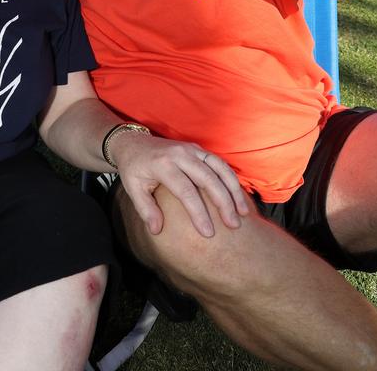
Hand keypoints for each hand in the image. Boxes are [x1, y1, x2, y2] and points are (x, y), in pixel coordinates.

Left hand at [110, 132, 249, 237]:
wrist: (133, 143)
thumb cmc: (134, 169)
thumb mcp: (133, 189)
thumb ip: (145, 210)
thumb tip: (157, 231)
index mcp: (163, 164)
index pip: (186, 191)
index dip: (199, 213)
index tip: (208, 233)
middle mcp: (180, 154)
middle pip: (208, 178)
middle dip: (223, 203)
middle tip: (233, 225)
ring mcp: (191, 149)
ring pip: (219, 168)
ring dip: (233, 190)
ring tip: (243, 212)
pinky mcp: (198, 149)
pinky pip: (219, 163)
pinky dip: (231, 179)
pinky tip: (238, 197)